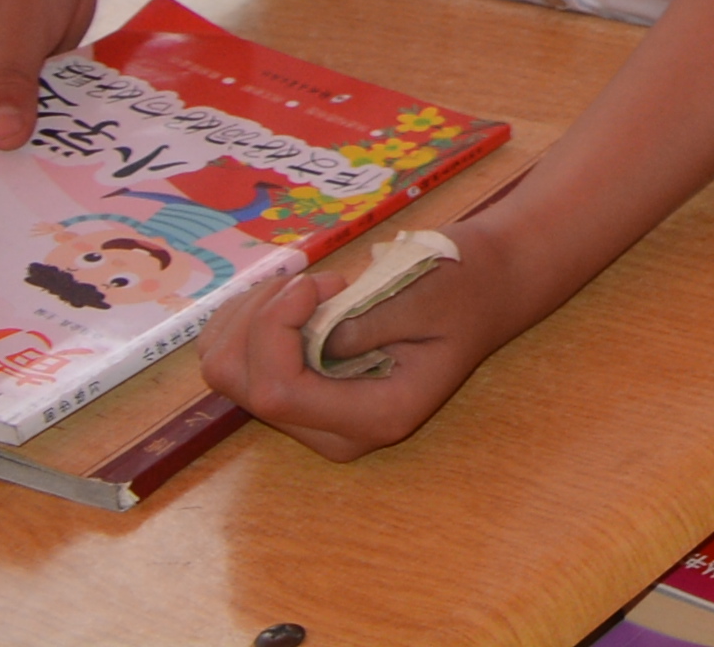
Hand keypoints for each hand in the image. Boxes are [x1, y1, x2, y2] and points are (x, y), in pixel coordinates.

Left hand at [193, 214, 568, 462]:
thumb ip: (366, 321)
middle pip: (244, 385)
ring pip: (227, 373)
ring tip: (305, 288)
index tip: (315, 282)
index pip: (279, 392)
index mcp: (375, 417)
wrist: (486, 291)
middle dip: (261, 319)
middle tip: (315, 281)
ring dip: (250, 317)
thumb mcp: (429, 295)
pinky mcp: (298, 396)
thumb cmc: (467, 287)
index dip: (273, 330)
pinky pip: (235, 363)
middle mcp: (333, 432)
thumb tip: (307, 334)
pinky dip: (245, 321)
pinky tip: (289, 299)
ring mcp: (311, 418)